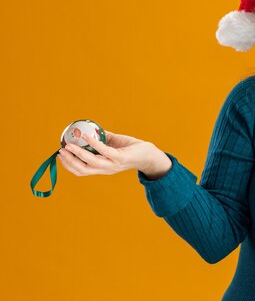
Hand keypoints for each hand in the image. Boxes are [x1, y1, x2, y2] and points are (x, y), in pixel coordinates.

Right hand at [57, 130, 171, 178]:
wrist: (149, 154)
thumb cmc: (131, 148)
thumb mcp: (113, 144)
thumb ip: (102, 139)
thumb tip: (89, 129)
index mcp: (102, 168)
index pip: (81, 171)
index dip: (69, 165)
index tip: (60, 155)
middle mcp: (106, 169)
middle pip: (83, 169)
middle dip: (69, 161)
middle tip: (61, 151)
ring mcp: (113, 164)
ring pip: (91, 162)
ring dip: (78, 154)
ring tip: (69, 145)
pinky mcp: (120, 157)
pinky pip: (104, 151)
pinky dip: (94, 144)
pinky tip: (87, 136)